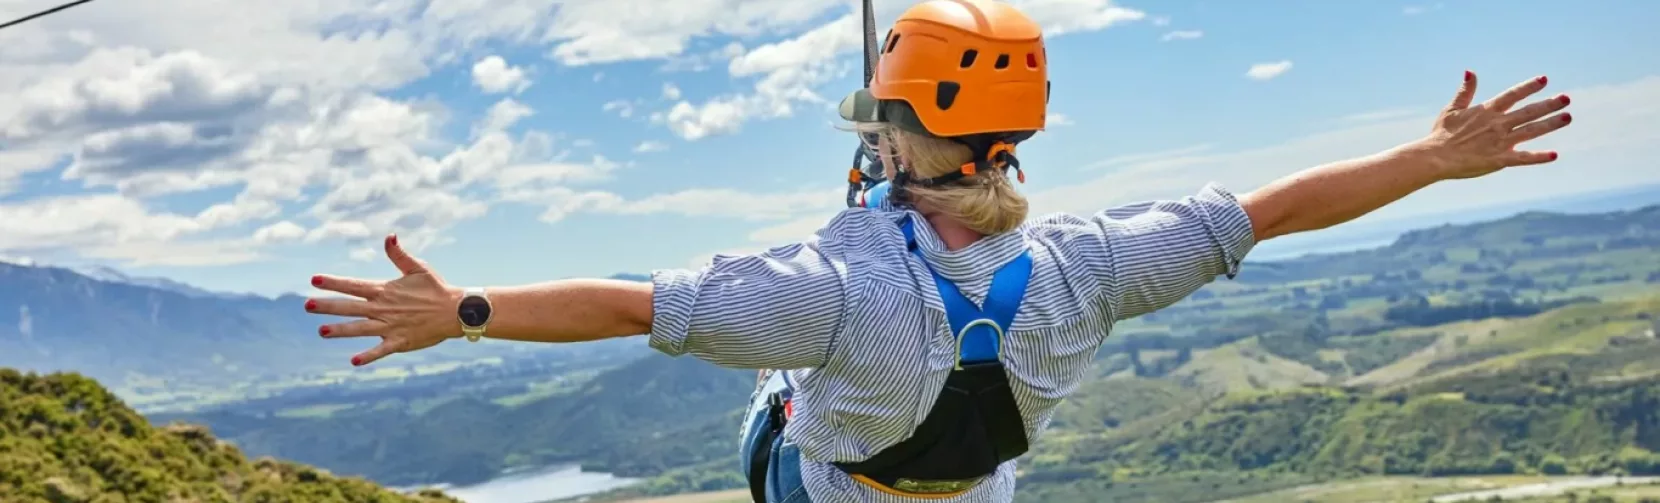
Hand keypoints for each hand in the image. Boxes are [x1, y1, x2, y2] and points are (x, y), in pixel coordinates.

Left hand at [305, 234, 462, 366]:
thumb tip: (388, 235)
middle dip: (328, 306)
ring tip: (321, 331)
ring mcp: (391, 326)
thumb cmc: (436, 288)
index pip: (353, 285)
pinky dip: (369, 355)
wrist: (456, 311)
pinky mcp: (401, 341)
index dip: (333, 282)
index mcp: (385, 290)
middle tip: (307, 305)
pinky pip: (381, 350)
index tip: (314, 280)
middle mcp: (384, 308)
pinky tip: (354, 361)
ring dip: (341, 330)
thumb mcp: (418, 268)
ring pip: (360, 328)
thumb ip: (399, 254)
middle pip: (350, 306)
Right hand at [1420, 71, 1573, 179]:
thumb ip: (1465, 91)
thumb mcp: (1452, 109)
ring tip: (1567, 117)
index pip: (1513, 95)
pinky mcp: (1499, 160)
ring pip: (1531, 131)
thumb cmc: (1441, 133)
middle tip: (1566, 98)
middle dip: (1549, 104)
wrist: (1435, 157)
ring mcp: (1500, 142)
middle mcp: (1498, 124)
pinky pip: (1523, 158)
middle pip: (1529, 112)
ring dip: (1551, 124)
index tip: (1544, 79)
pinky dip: (1539, 157)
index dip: (1529, 87)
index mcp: (1487, 111)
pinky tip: (1554, 155)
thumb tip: (1470, 71)